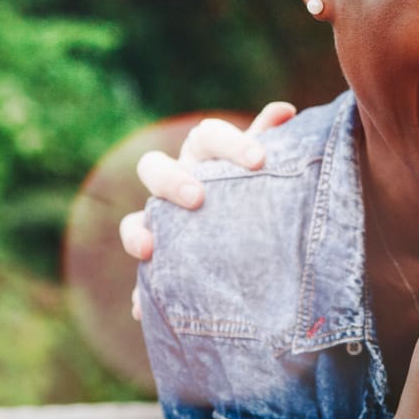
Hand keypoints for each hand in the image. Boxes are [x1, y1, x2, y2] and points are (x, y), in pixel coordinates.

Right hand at [119, 101, 295, 317]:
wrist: (254, 241)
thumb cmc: (259, 191)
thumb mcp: (266, 170)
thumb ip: (269, 140)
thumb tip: (285, 110)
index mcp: (204, 153)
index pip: (208, 136)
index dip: (230, 143)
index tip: (259, 160)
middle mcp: (175, 183)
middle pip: (154, 167)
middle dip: (172, 180)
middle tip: (197, 198)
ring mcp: (161, 222)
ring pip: (133, 221)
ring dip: (136, 233)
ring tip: (149, 250)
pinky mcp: (159, 263)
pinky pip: (141, 280)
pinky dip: (138, 294)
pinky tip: (139, 308)